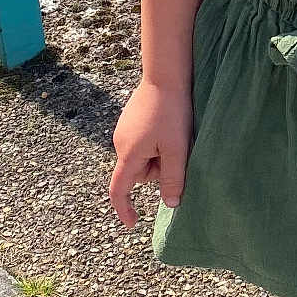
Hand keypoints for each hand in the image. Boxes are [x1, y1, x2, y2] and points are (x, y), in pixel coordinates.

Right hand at [108, 79, 190, 228]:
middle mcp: (120, 142)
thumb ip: (173, 178)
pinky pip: (143, 141)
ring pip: (143, 156)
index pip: (119, 189)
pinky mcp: (131, 119)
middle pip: (139, 172)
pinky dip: (156, 141)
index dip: (124, 209)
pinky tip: (168, 124)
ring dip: (158, 153)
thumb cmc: (172, 111)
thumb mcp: (177, 148)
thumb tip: (170, 205)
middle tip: (176, 149)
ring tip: (174, 134)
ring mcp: (124, 129)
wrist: (166, 73)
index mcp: (129, 153)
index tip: (133, 223)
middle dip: (157, 168)